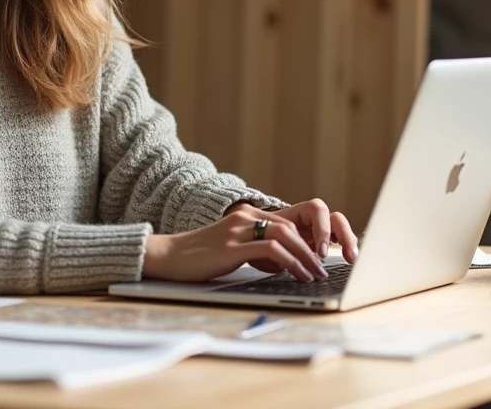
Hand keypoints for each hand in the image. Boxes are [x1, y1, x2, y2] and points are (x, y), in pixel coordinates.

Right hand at [142, 205, 329, 282]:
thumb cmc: (199, 257)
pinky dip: (291, 262)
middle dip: (311, 248)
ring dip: (305, 256)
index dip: (306, 239)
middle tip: (322, 267)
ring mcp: (238, 231)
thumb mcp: (230, 247)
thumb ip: (254, 248)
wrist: (168, 256)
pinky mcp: (232, 247)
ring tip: (315, 273)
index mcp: (245, 216)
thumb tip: (282, 264)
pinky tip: (298, 274)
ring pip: (285, 236)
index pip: (286, 222)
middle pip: (290, 227)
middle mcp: (244, 218)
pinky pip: (272, 251)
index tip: (317, 257)